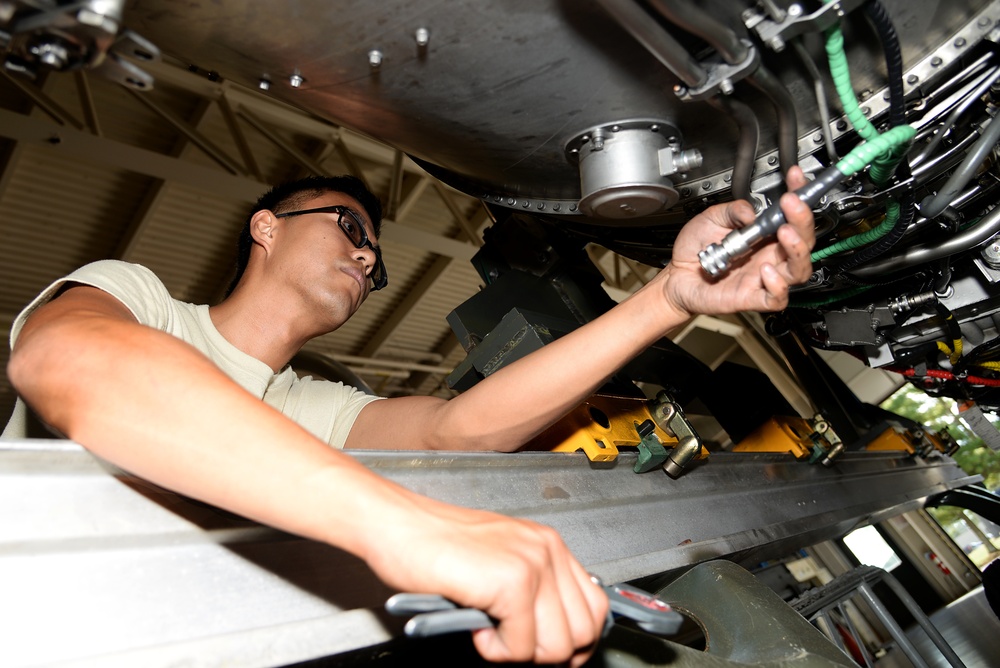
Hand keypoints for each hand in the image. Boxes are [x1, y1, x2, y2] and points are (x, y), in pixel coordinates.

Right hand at [363, 494, 608, 664]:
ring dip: (520, 653)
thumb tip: (555, 633)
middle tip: (512, 645)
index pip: (595, 606)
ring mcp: (533, 564)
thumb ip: (532, 587)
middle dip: (548, 653)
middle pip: (584, 631)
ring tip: (489, 631)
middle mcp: (547, 550)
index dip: (575, 641)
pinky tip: (475, 626)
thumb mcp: (498, 560)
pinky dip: (495, 650)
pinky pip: (522, 647)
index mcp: (548, 544)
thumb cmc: (435, 545)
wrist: (399, 527)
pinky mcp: (512, 583)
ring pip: (557, 646)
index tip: (550, 652)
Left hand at [659, 166, 815, 317]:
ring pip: (799, 269)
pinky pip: (777, 297)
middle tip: (790, 203)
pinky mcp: (752, 297)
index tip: (795, 177)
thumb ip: (734, 210)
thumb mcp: (712, 218)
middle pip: (804, 240)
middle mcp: (769, 254)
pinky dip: (777, 285)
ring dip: (798, 249)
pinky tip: (765, 270)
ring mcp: (763, 276)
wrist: (677, 275)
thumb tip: (752, 212)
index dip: (799, 194)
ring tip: (784, 233)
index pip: (792, 214)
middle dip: (803, 219)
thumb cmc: (697, 249)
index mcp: (764, 233)